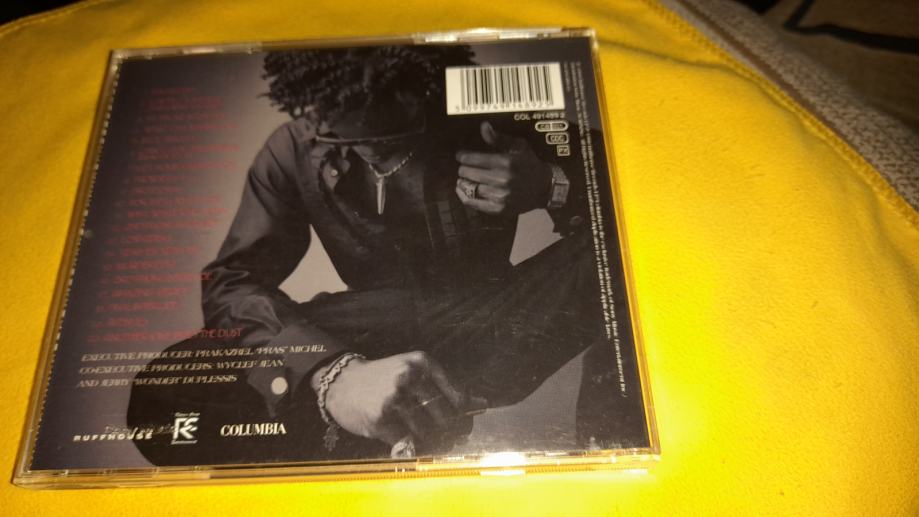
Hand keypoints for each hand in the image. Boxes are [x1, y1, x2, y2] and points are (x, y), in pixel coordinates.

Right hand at [315, 351, 482, 445]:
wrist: (341, 382)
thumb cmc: (382, 379)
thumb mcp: (412, 371)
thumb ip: (444, 386)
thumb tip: (482, 404)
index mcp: (422, 362)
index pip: (458, 395)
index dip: (463, 415)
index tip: (462, 424)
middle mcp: (409, 377)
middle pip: (445, 416)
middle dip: (448, 432)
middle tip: (445, 437)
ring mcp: (394, 398)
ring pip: (428, 432)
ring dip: (429, 442)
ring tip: (422, 438)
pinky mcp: (380, 419)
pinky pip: (407, 442)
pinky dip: (411, 447)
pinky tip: (406, 441)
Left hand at [455, 121, 551, 215]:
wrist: (544, 188)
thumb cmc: (529, 164)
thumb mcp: (518, 147)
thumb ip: (499, 138)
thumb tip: (483, 126)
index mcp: (506, 162)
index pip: (473, 158)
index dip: (463, 156)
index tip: (460, 156)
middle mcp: (502, 179)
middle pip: (468, 173)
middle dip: (464, 169)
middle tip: (464, 168)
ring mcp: (500, 196)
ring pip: (470, 187)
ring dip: (464, 182)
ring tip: (464, 178)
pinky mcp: (498, 209)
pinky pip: (473, 203)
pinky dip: (463, 197)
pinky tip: (460, 190)